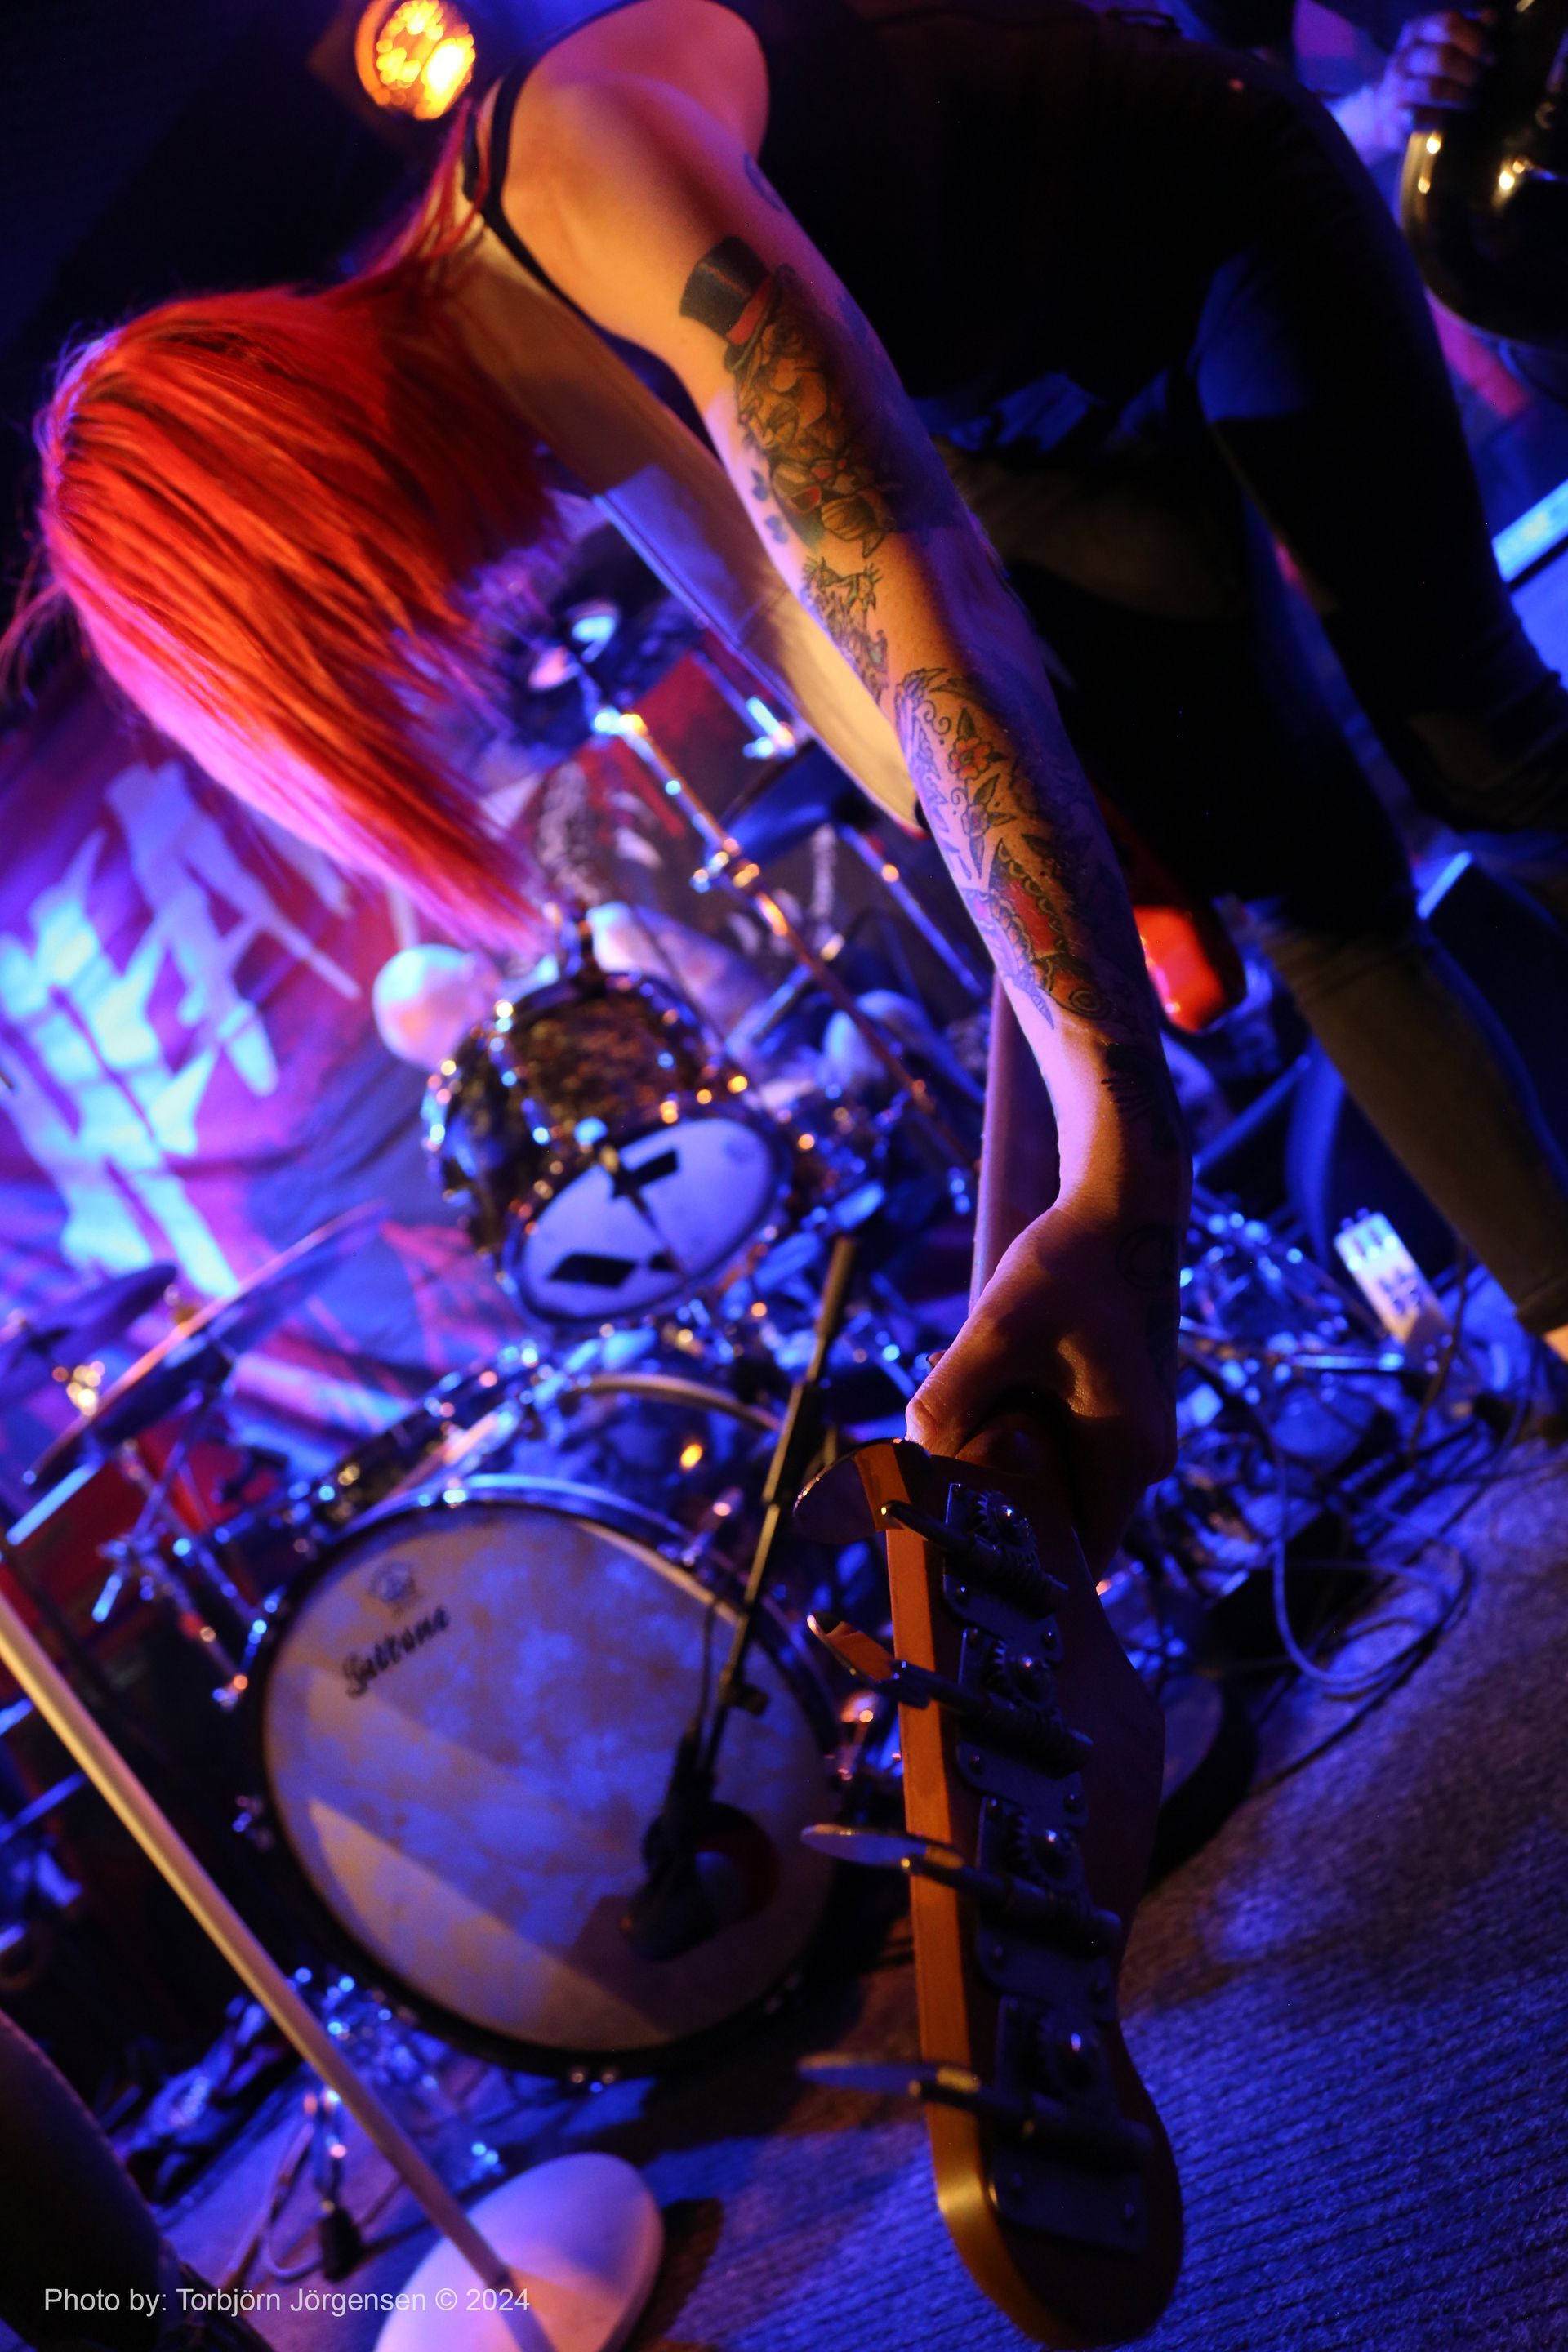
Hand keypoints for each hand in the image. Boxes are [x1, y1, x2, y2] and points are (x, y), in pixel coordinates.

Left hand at [906, 1200, 1180, 1578]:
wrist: (1120, 1208)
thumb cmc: (1068, 1266)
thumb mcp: (995, 1333)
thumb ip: (949, 1403)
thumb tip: (913, 1464)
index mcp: (1128, 1458)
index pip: (1075, 1562)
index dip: (1014, 1563)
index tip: (955, 1542)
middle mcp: (1143, 1459)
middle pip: (1059, 1520)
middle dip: (998, 1499)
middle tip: (943, 1460)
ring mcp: (1135, 1435)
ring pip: (1056, 1479)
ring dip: (1005, 1457)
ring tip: (966, 1405)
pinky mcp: (1119, 1410)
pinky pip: (1063, 1447)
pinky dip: (1021, 1429)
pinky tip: (991, 1384)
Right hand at [1366, 10, 1492, 146]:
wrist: (1387, 112)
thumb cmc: (1425, 75)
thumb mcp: (1443, 44)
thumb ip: (1468, 29)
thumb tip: (1489, 18)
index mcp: (1417, 31)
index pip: (1449, 24)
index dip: (1476, 40)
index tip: (1491, 58)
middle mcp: (1403, 57)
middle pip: (1443, 57)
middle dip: (1470, 72)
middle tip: (1480, 83)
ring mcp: (1396, 89)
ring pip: (1434, 89)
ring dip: (1461, 97)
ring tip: (1471, 101)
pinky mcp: (1396, 118)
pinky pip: (1423, 117)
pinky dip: (1442, 119)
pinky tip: (1450, 119)